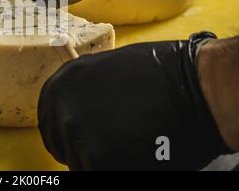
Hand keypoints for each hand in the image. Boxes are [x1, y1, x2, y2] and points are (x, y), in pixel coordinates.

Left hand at [38, 32, 233, 170]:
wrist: (193, 83)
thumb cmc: (157, 75)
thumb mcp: (104, 72)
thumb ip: (83, 92)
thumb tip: (77, 114)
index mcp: (61, 83)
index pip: (49, 123)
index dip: (68, 136)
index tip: (85, 141)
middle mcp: (61, 105)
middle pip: (61, 145)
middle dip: (83, 150)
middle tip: (112, 146)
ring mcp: (76, 130)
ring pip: (79, 162)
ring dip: (100, 160)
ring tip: (130, 143)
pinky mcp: (96, 156)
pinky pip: (95, 171)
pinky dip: (116, 166)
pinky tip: (136, 153)